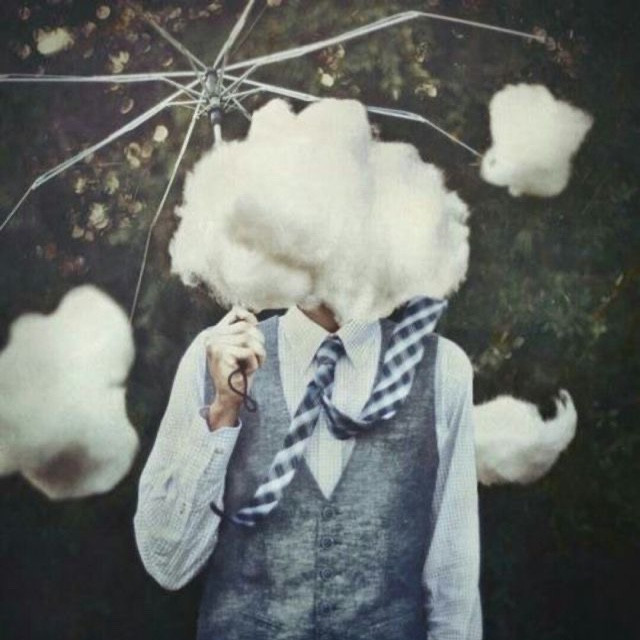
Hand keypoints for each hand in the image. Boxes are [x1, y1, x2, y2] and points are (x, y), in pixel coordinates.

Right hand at [204, 306, 265, 428]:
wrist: (228, 397)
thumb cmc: (238, 373)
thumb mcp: (241, 348)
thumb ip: (242, 331)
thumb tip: (247, 313)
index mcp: (215, 332)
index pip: (236, 312)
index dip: (250, 317)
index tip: (256, 327)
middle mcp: (212, 335)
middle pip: (247, 327)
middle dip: (258, 342)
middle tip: (257, 358)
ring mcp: (215, 343)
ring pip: (249, 338)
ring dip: (258, 354)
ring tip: (252, 366)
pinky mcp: (221, 352)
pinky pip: (248, 351)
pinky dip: (253, 363)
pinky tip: (246, 371)